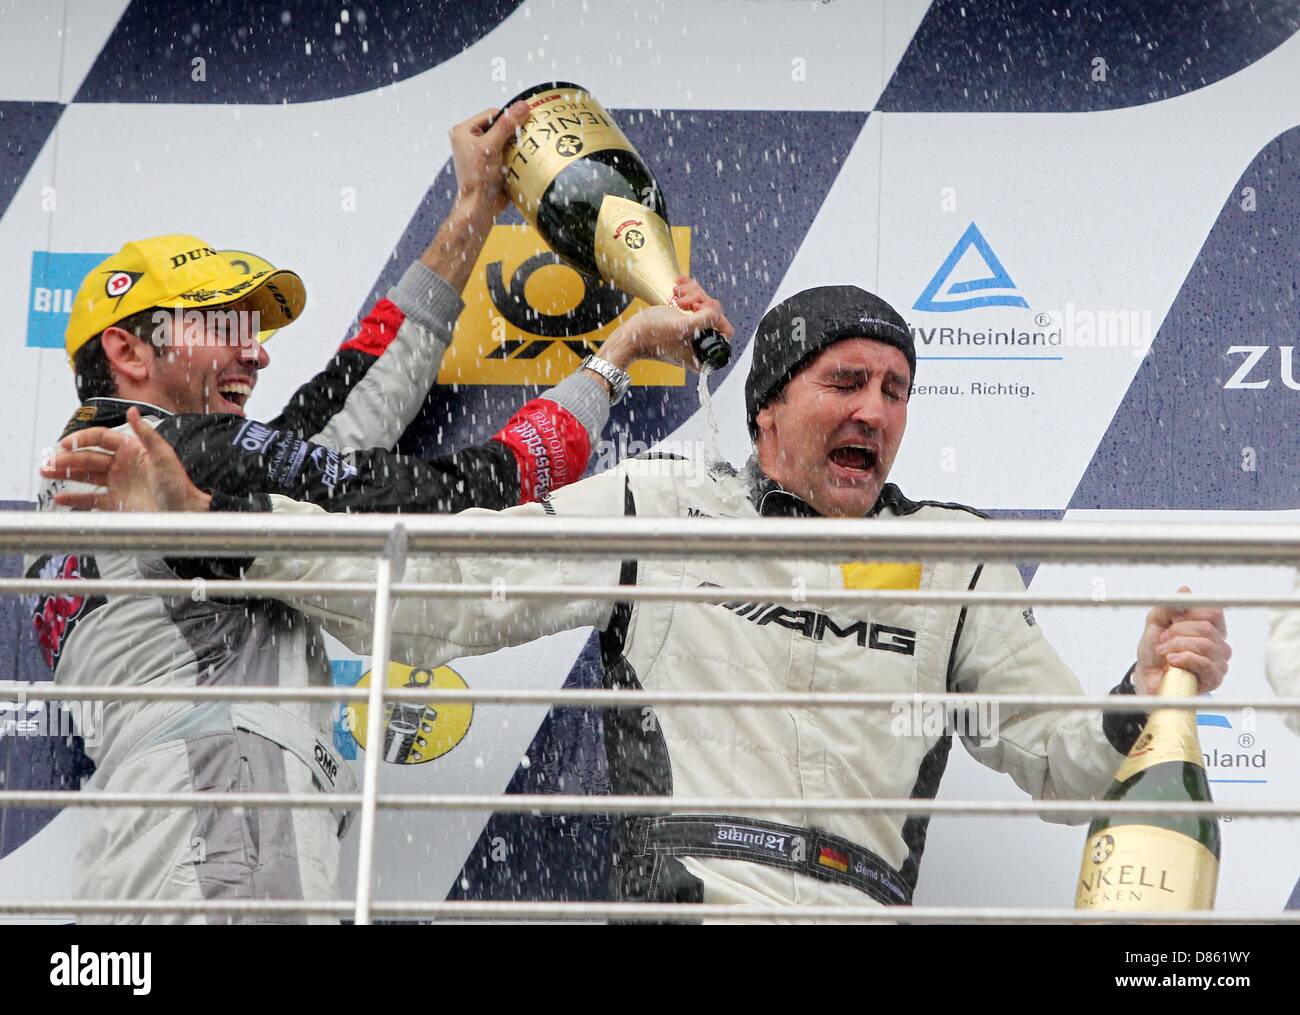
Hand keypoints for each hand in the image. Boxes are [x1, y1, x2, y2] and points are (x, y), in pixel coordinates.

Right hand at [41, 407, 210, 512]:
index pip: (100, 439)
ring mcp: (116, 484)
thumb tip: (133, 411)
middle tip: (49, 462)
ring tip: (45, 472)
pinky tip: (60, 497)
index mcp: (130, 450)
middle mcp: (120, 465)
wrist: (184, 512)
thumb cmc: (178, 483)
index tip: (65, 444)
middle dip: (67, 458)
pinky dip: (74, 498)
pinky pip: (90, 500)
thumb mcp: (163, 456)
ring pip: (85, 476)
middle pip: (88, 457)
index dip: (82, 439)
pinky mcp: (115, 503)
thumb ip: (147, 434)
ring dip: (65, 473)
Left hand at [449, 100, 529, 216]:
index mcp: (463, 131)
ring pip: (505, 140)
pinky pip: (507, 153)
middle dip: (513, 134)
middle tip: (523, 139)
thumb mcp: (492, 147)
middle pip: (499, 127)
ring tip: (521, 152)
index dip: (508, 119)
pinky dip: (515, 156)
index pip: (492, 114)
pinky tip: (520, 161)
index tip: (522, 124)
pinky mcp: (490, 165)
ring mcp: (480, 153)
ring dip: (515, 146)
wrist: (480, 207)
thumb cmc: (478, 179)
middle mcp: (470, 140)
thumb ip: (506, 126)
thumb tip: (522, 106)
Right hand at [598, 277, 733, 371]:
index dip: (714, 315)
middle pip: (714, 314)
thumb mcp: (683, 327)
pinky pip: (694, 302)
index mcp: (705, 356)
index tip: (696, 309)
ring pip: (704, 305)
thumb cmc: (652, 336)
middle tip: (683, 301)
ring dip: (692, 294)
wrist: (630, 336)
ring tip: (677, 295)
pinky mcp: (683, 322)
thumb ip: (707, 319)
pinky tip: (678, 285)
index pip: (725, 330)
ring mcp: (692, 334)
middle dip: (700, 301)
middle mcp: (701, 346)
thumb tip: (717, 309)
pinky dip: (687, 291)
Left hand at [1133, 586, 1230, 693]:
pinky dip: (1183, 658)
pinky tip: (1171, 661)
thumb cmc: (1154, 650)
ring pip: (1205, 644)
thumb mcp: (1156, 622)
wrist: (1147, 677)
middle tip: (1163, 639)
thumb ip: (1168, 606)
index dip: (1189, 613)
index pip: (1214, 611)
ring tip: (1164, 652)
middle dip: (1178, 631)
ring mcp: (1219, 662)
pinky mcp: (1214, 679)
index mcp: (1210, 628)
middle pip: (1207, 627)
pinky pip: (1205, 663)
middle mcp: (1219, 644)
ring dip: (1177, 646)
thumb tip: (1186, 590)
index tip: (1171, 620)